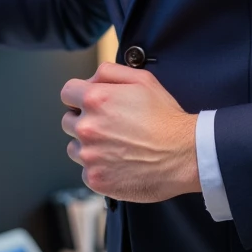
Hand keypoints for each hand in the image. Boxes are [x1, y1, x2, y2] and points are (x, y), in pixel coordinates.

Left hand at [60, 62, 199, 202]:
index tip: (90, 104)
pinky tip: (120, 163)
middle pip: (68, 121)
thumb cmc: (166, 117)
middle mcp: (87, 127)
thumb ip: (109, 72)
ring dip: (89, 146)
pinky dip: (99, 168)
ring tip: (116, 146)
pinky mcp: (96, 179)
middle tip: (110, 126)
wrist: (185, 154)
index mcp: (95, 99)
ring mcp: (89, 156)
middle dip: (85, 121)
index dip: (79, 96)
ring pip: (74, 148)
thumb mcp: (142, 79)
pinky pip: (86, 171)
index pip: (67, 93)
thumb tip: (89, 80)